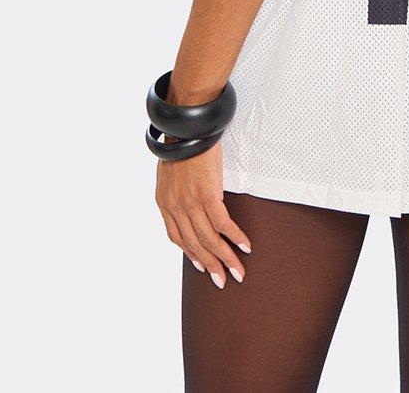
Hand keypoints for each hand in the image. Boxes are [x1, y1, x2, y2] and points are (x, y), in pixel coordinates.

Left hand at [155, 140, 251, 287]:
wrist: (187, 128)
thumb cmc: (183, 144)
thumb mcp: (171, 172)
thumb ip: (178, 192)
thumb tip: (190, 202)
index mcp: (164, 202)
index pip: (176, 237)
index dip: (191, 254)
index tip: (202, 265)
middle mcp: (175, 207)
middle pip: (194, 244)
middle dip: (210, 265)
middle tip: (223, 280)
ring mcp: (190, 203)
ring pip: (209, 239)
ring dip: (225, 258)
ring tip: (237, 272)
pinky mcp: (207, 195)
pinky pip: (222, 224)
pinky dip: (234, 237)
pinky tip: (244, 246)